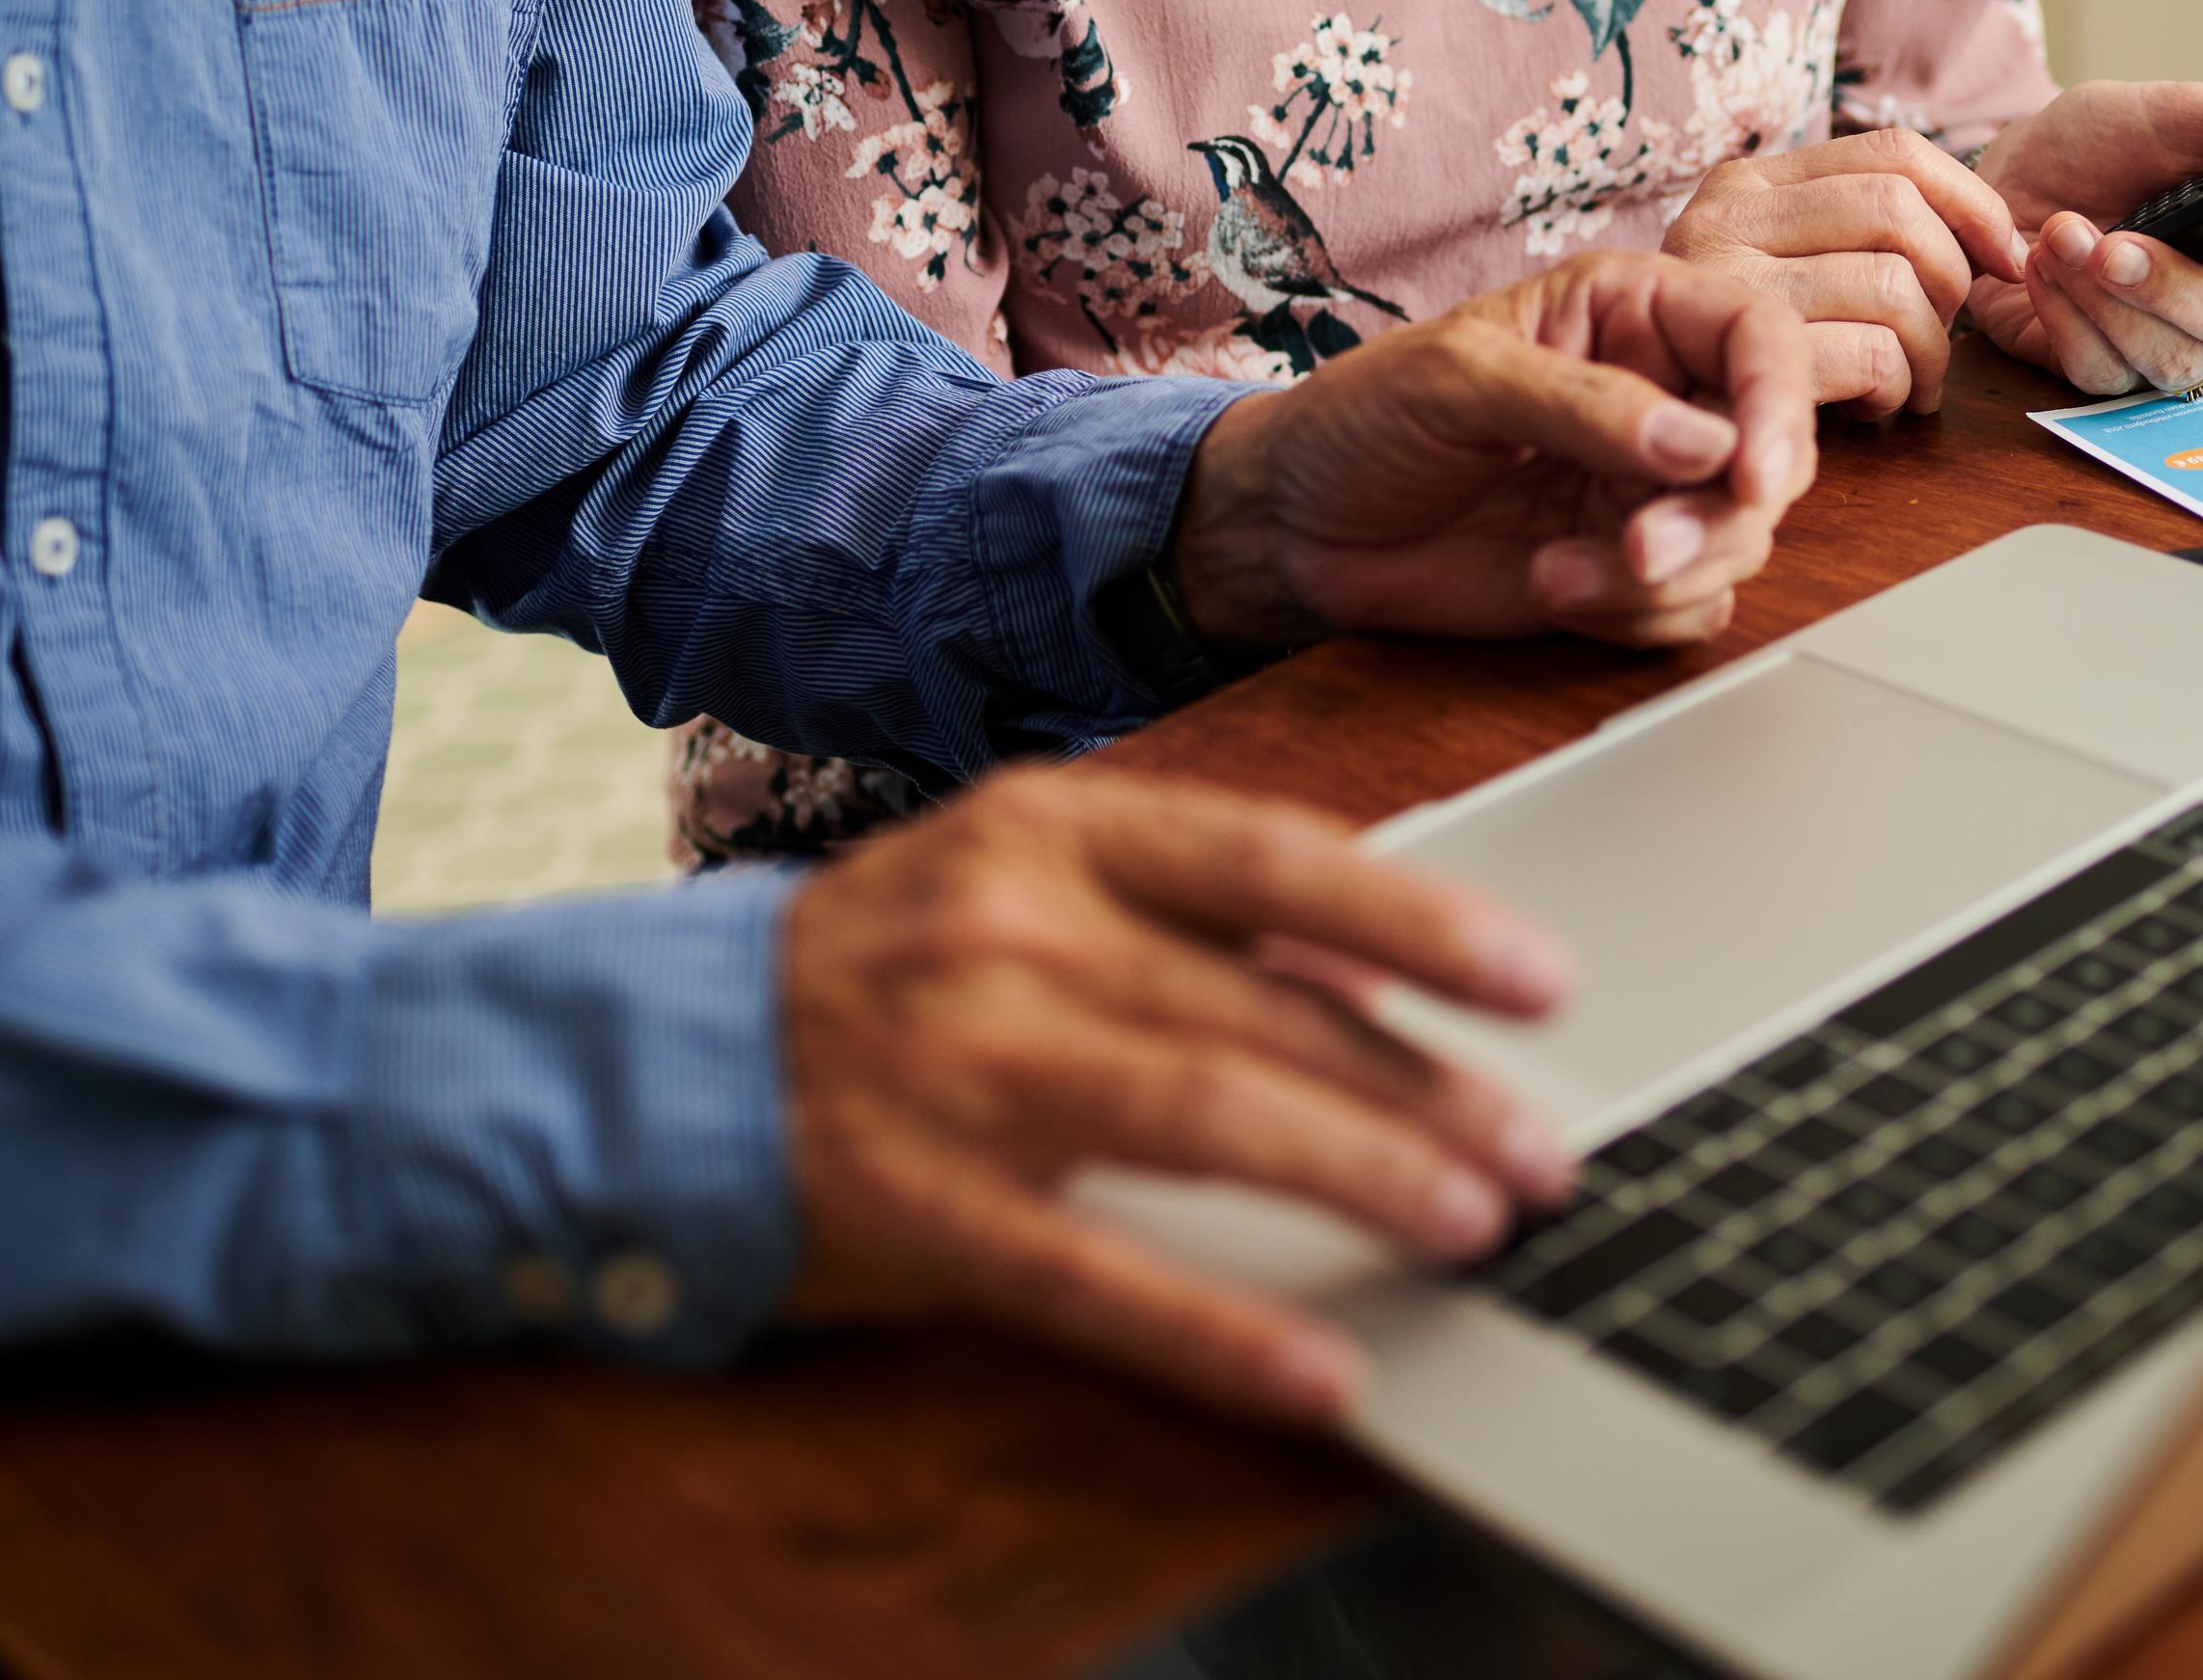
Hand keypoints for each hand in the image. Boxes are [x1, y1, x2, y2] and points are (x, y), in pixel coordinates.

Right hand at [780, 766, 1575, 1423]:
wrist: (658, 1057)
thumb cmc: (887, 971)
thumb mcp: (1025, 886)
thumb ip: (1189, 921)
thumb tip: (1384, 978)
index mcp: (1052, 828)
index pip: (1272, 859)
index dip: (1419, 919)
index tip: (1543, 977)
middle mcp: (1009, 926)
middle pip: (1263, 1009)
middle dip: (1425, 1089)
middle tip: (1544, 1156)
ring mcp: (955, 1064)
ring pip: (1201, 1117)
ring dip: (1359, 1174)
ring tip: (1475, 1225)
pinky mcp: (913, 1203)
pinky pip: (1093, 1277)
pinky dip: (1217, 1332)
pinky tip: (1318, 1373)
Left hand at [1169, 250, 1816, 652]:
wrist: (1296, 524)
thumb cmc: (1361, 417)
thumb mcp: (1459, 379)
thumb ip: (1584, 403)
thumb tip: (1705, 442)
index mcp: (1630, 312)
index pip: (1757, 338)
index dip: (1781, 405)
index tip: (1755, 476)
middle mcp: (1657, 397)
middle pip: (1767, 455)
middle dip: (1717, 517)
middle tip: (1638, 547)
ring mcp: (1645, 488)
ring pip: (1738, 540)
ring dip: (1664, 575)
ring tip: (1556, 573)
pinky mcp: (1624, 568)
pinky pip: (1690, 604)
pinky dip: (1633, 613)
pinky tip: (1547, 586)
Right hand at [1660, 129, 2027, 418]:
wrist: (1607, 428)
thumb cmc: (1716, 361)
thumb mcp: (1766, 269)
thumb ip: (1840, 235)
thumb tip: (1989, 236)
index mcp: (1742, 182)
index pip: (1893, 151)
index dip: (1972, 201)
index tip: (2004, 258)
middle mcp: (1723, 216)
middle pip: (1900, 211)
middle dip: (1952, 281)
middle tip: (1940, 336)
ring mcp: (1724, 283)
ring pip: (1895, 286)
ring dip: (1931, 352)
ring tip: (1910, 385)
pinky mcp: (1741, 357)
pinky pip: (1871, 354)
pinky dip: (1897, 388)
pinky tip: (1874, 408)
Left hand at [1966, 78, 2202, 396]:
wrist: (2005, 177)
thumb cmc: (2101, 146)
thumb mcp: (2177, 114)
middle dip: (2170, 288)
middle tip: (2113, 244)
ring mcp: (2166, 347)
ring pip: (2166, 362)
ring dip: (2102, 298)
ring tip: (2058, 233)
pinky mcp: (2102, 372)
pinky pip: (2098, 373)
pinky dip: (2062, 316)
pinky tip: (2038, 265)